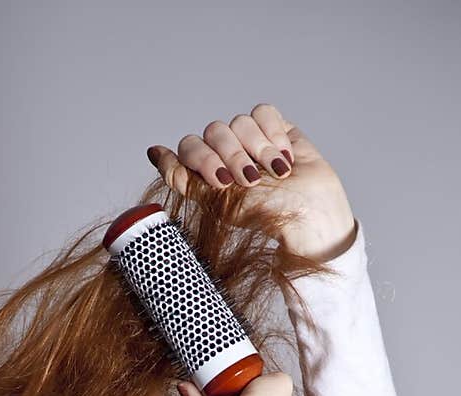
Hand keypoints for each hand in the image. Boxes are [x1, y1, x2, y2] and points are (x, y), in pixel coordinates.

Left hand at [146, 103, 357, 261]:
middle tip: (248, 181)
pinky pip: (262, 112)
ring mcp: (250, 140)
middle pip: (212, 131)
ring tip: (274, 173)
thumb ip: (183, 178)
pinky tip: (284, 158)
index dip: (199, 159)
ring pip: (238, 122)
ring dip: (256, 149)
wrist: (307, 212)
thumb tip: (153, 151)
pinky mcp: (275, 128)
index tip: (219, 180)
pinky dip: (273, 134)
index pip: (188, 148)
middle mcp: (225, 154)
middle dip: (229, 156)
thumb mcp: (217, 202)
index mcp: (206, 174)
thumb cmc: (263, 217)